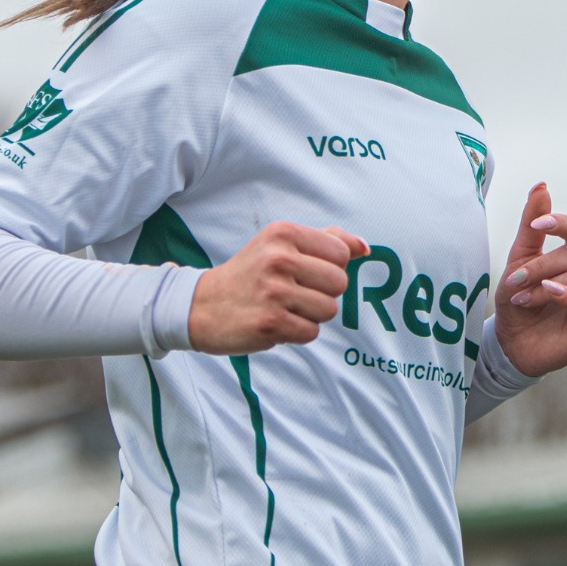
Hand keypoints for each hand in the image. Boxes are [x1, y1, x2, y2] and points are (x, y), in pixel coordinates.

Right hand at [188, 221, 366, 354]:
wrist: (202, 306)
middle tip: (294, 292)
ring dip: (311, 314)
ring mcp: (274, 292)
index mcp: (283, 233)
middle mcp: (279, 259)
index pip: (340, 253)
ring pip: (328, 309)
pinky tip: (276, 322)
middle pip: (339, 282)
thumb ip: (326, 240)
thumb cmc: (250, 274)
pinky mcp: (270, 323)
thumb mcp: (280, 245)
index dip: (329, 267)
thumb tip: (364, 247)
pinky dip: (298, 332)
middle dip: (323, 292)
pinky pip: (311, 332)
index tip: (304, 271)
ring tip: (284, 307)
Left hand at [494, 183, 566, 376]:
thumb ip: (531, 225)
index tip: (536, 226)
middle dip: (543, 263)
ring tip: (522, 297)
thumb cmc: (519, 296)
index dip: (560, 223)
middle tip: (515, 278)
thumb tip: (542, 185)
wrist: (512, 342)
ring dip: (546, 284)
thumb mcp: (519, 259)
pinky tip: (549, 292)